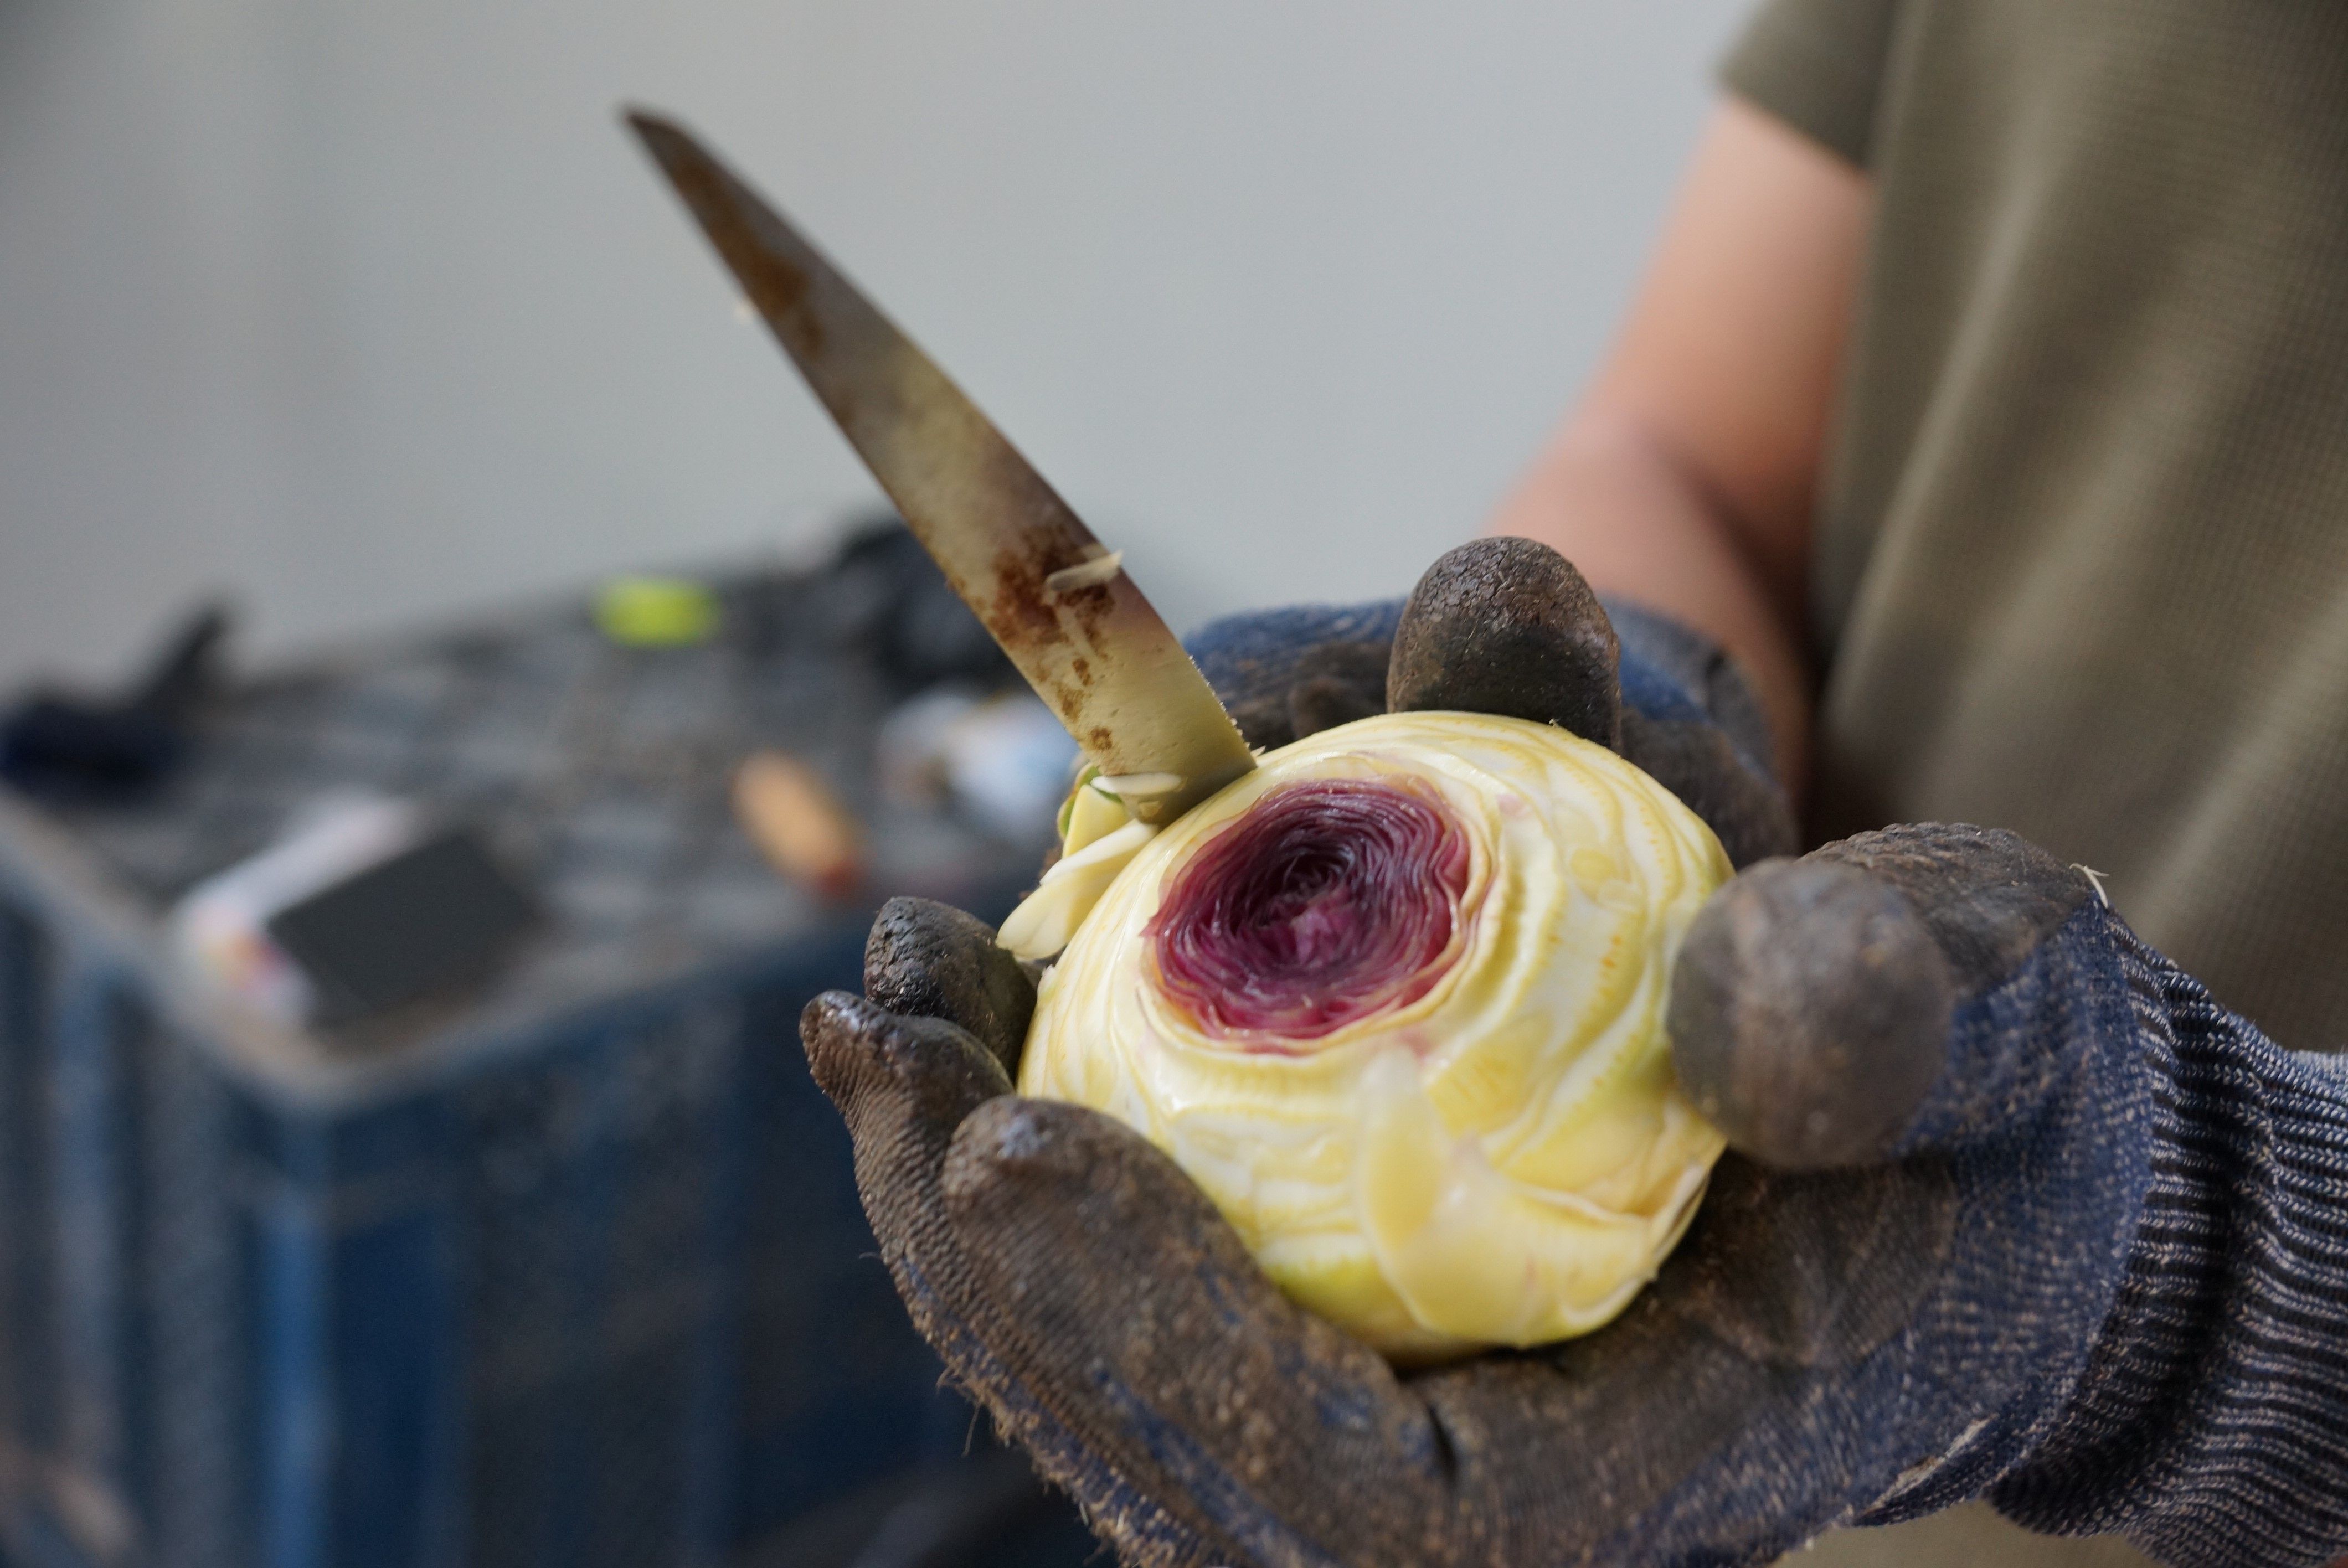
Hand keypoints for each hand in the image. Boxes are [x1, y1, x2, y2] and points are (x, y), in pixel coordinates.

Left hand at [802, 541, 2347, 1566]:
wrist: (1968, 1166)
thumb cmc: (1994, 1110)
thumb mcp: (2005, 1015)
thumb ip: (1907, 1010)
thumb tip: (1733, 1001)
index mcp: (1627, 1491)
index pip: (1351, 1497)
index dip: (1161, 1332)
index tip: (1012, 1139)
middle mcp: (1472, 1492)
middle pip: (1165, 1438)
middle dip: (986, 1250)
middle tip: (879, 1042)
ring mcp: (1386, 1411)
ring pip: (1115, 1355)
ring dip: (960, 1180)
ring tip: (880, 1001)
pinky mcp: (1339, 1318)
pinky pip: (1147, 1262)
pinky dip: (1041, 1131)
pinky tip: (964, 999)